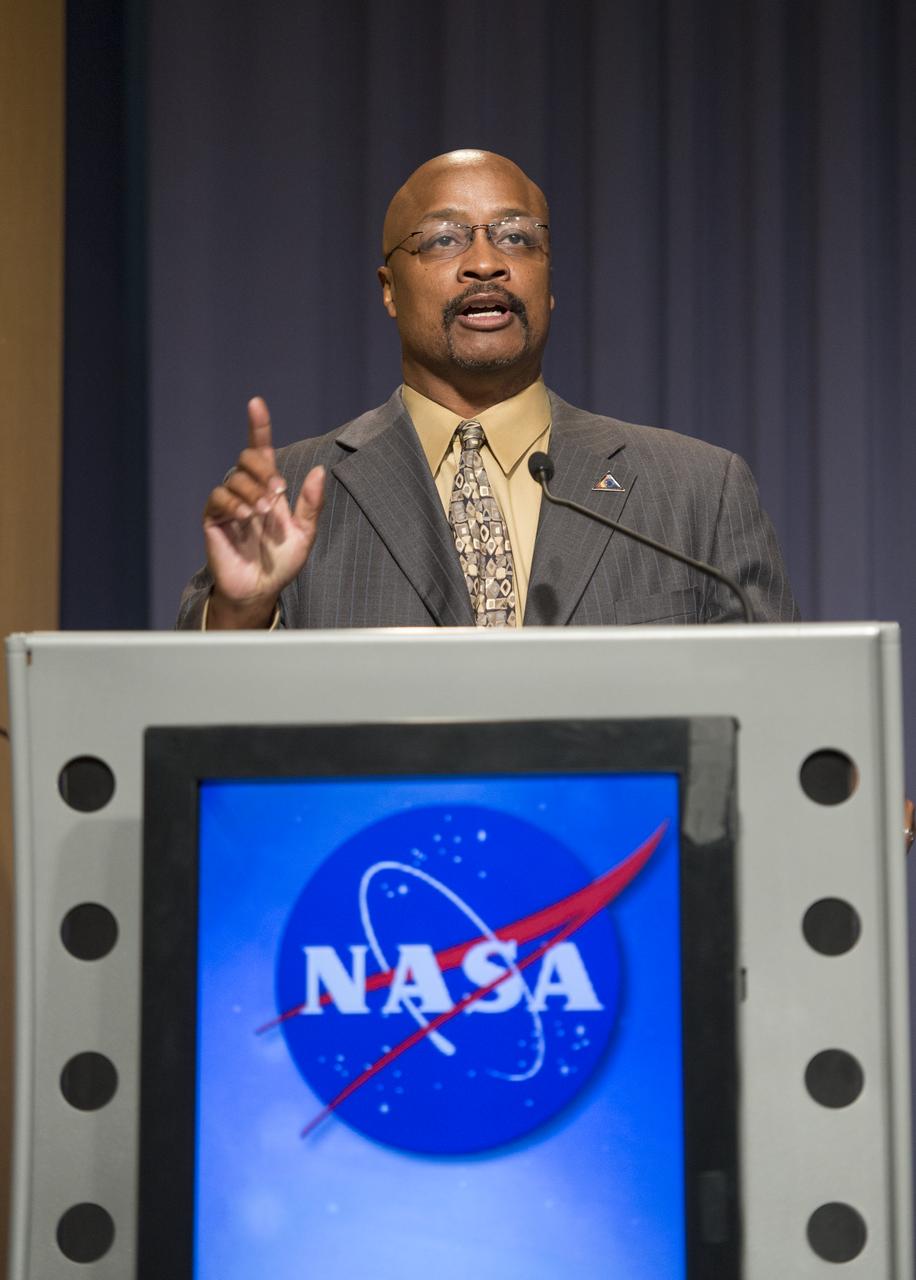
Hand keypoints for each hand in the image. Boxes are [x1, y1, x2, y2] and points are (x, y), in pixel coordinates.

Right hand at [202, 397, 324, 627]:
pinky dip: (233, 504)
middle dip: (263, 469)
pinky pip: (218, 498)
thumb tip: (318, 471)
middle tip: (278, 493)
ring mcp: (228, 504)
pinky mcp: (213, 519)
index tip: (256, 403)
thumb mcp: (305, 533)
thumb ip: (311, 503)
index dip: (258, 426)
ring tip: (263, 513)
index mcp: (269, 488)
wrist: (261, 589)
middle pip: (248, 458)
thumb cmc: (282, 562)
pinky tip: (246, 517)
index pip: (261, 450)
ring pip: (234, 478)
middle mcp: (247, 490)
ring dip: (252, 492)